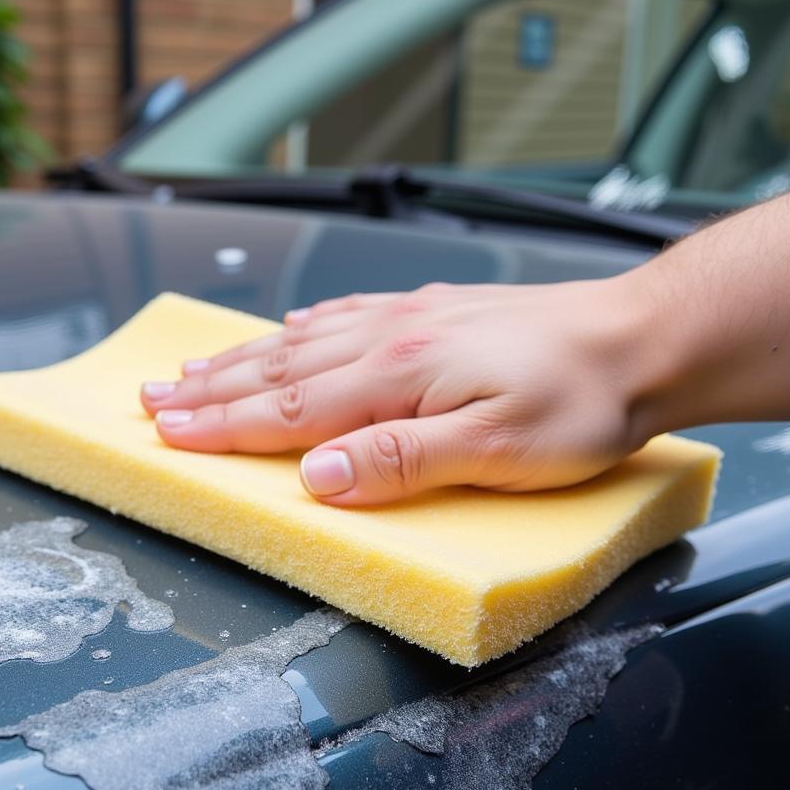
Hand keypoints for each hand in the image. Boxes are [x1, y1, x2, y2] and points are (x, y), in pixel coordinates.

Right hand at [140, 280, 650, 505]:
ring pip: (304, 340)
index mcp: (397, 378)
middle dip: (209, 390)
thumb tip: (317, 475)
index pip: (289, 411)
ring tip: (192, 368)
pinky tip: (292, 326)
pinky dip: (305, 326)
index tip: (165, 433)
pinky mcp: (434, 314)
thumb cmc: (580, 401)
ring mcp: (410, 320)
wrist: (639, 338)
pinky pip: (348, 314)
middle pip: (280, 370)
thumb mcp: (495, 448)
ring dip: (242, 358)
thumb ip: (400, 461)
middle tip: (150, 400)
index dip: (222, 426)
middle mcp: (391, 340)